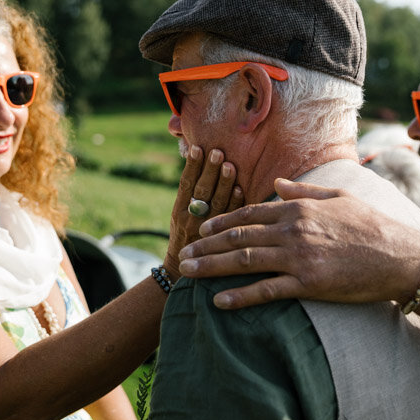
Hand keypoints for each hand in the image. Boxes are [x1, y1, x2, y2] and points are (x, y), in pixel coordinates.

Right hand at [163, 145, 242, 279]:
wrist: (182, 271)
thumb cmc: (184, 236)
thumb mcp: (179, 215)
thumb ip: (190, 193)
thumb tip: (200, 160)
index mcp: (178, 211)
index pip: (185, 184)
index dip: (192, 166)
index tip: (198, 148)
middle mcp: (190, 219)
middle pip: (201, 192)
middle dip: (210, 171)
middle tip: (218, 152)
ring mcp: (205, 230)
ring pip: (215, 204)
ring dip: (224, 184)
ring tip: (230, 165)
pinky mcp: (219, 239)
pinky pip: (228, 219)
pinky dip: (235, 203)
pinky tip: (241, 189)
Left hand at [177, 178, 419, 307]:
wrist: (399, 256)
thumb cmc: (371, 225)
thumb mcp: (337, 198)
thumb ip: (303, 191)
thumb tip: (277, 184)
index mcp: (297, 208)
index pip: (250, 214)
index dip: (222, 222)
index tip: (201, 229)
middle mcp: (292, 230)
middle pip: (238, 237)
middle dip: (206, 246)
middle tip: (182, 255)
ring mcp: (298, 257)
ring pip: (244, 261)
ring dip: (212, 267)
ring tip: (188, 273)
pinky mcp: (308, 284)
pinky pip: (266, 290)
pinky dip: (240, 296)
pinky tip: (219, 301)